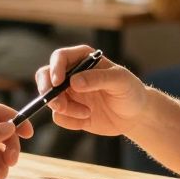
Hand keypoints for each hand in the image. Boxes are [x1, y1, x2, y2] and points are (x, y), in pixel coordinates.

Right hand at [34, 45, 150, 136]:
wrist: (135, 115)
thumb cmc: (130, 91)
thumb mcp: (120, 81)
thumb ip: (98, 78)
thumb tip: (74, 82)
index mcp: (82, 59)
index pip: (59, 57)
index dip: (54, 68)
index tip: (57, 82)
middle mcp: (71, 74)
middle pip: (44, 76)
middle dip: (47, 91)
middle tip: (59, 105)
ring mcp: (68, 93)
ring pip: (50, 99)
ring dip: (65, 109)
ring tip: (87, 112)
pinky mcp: (70, 111)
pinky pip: (59, 117)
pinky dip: (71, 121)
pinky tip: (88, 118)